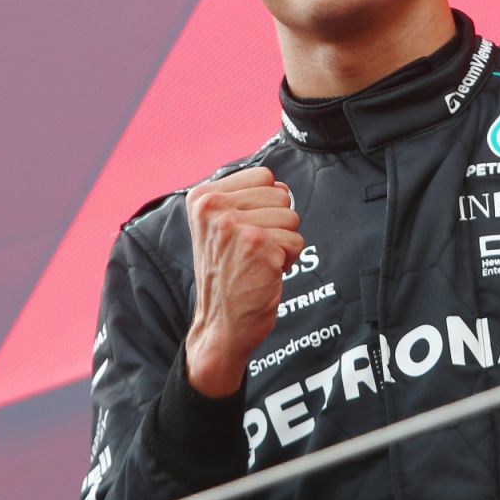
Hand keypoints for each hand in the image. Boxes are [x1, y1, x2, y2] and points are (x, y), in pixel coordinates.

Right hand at [184, 166, 303, 397]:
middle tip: (252, 250)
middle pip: (281, 195)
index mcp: (202, 197)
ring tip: (257, 261)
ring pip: (291, 217)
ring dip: (282, 243)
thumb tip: (283, 187)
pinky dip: (288, 260)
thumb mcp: (219, 227)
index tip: (245, 231)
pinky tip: (265, 272)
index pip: (264, 176)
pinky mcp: (258, 246)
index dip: (265, 205)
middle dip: (276, 224)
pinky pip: (296, 241)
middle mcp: (215, 208)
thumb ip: (246, 199)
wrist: (220, 323)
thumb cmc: (226, 274)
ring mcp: (236, 226)